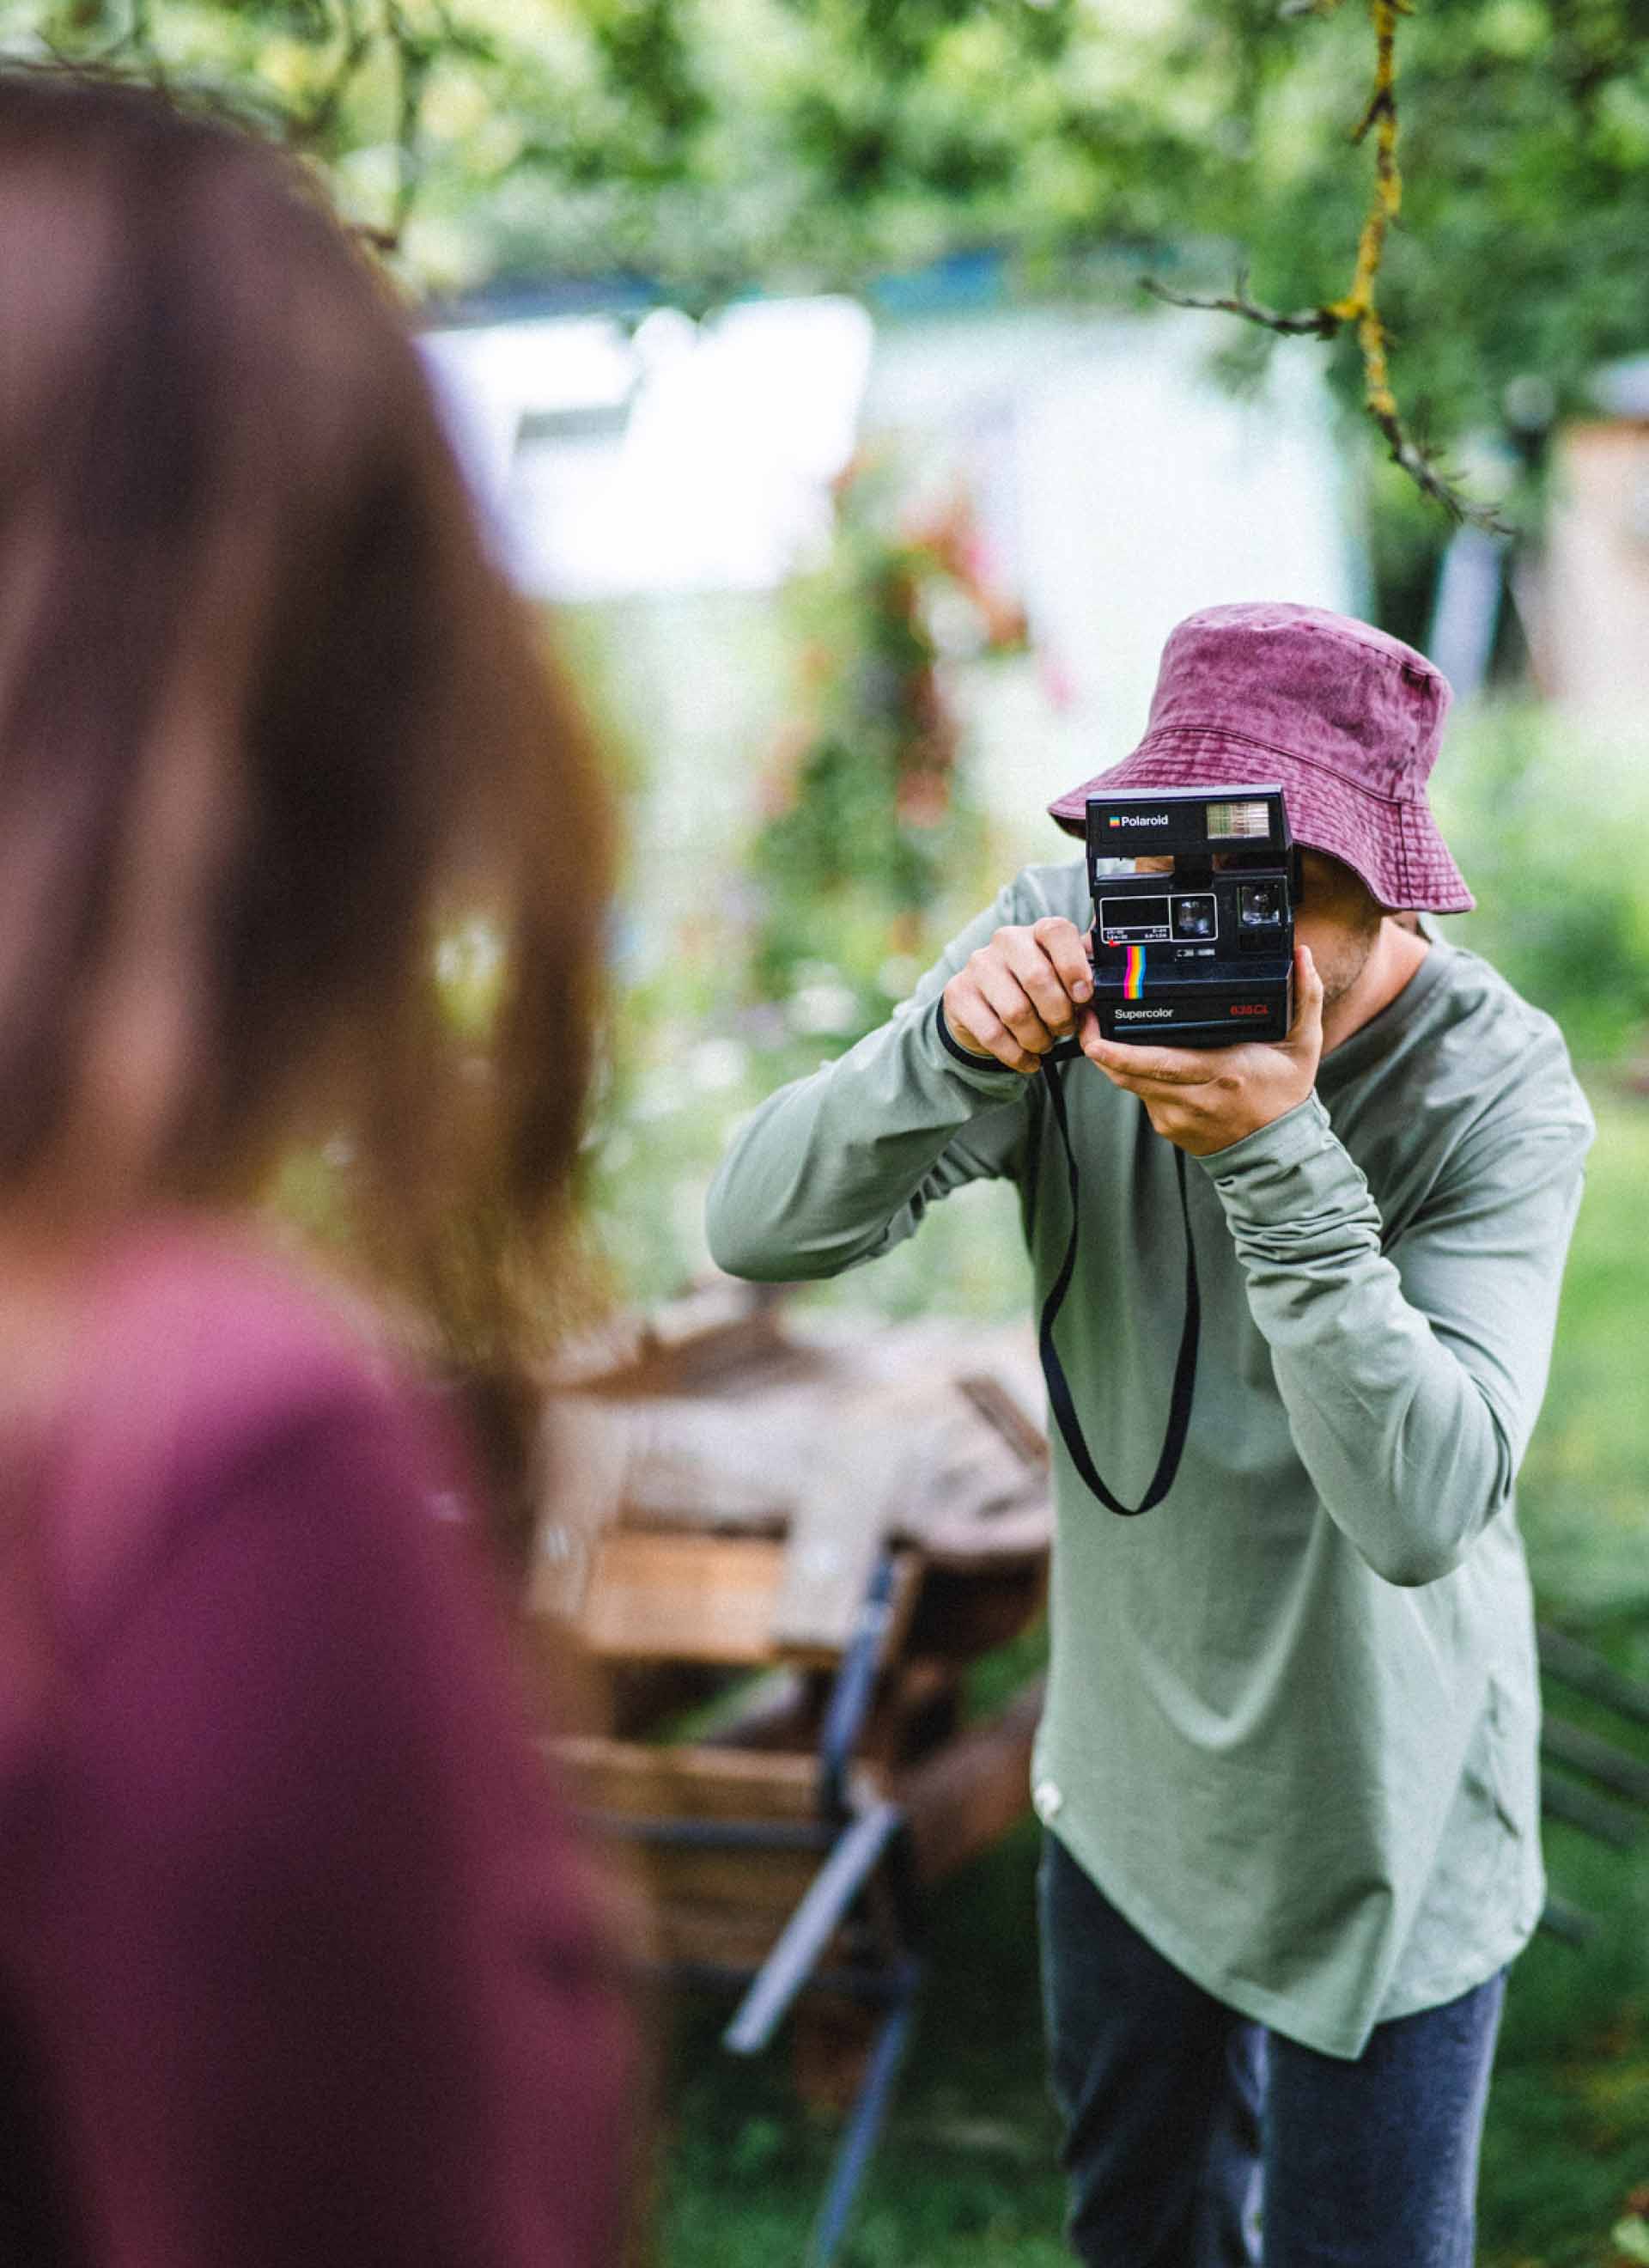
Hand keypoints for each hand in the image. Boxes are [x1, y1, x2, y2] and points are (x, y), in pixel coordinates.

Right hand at [941, 916, 1096, 1074]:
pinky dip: (1016, 1055)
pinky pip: (993, 1034)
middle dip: (1058, 1014)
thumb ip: (1084, 975)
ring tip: (1043, 1044)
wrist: (982, 1007)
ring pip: (1015, 1011)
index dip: (1074, 965)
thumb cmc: (1032, 991)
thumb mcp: (1061, 978)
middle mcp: (1005, 941)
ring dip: (1037, 1038)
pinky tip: (1027, 1060)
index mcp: (1037, 931)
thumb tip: (1114, 980)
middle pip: (1037, 978)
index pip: (1056, 932)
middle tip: (1065, 1029)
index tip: (1083, 995)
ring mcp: (978, 966)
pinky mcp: (958, 995)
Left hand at [1079, 945, 1324, 1155]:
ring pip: (1131, 1085)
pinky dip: (1138, 1076)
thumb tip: (1301, 956)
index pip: (1155, 1062)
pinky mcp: (1168, 1127)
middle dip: (1098, 1048)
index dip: (1116, 1050)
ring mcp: (1176, 1117)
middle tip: (1084, 1020)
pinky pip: (1143, 1096)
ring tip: (1102, 1031)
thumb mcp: (1303, 1043)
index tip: (1093, 1030)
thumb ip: (1304, 997)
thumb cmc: (1286, 1093)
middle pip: (1127, 1074)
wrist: (1279, 1150)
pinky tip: (1138, 1057)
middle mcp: (1193, 1098)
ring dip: (1116, 1061)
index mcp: (1220, 1072)